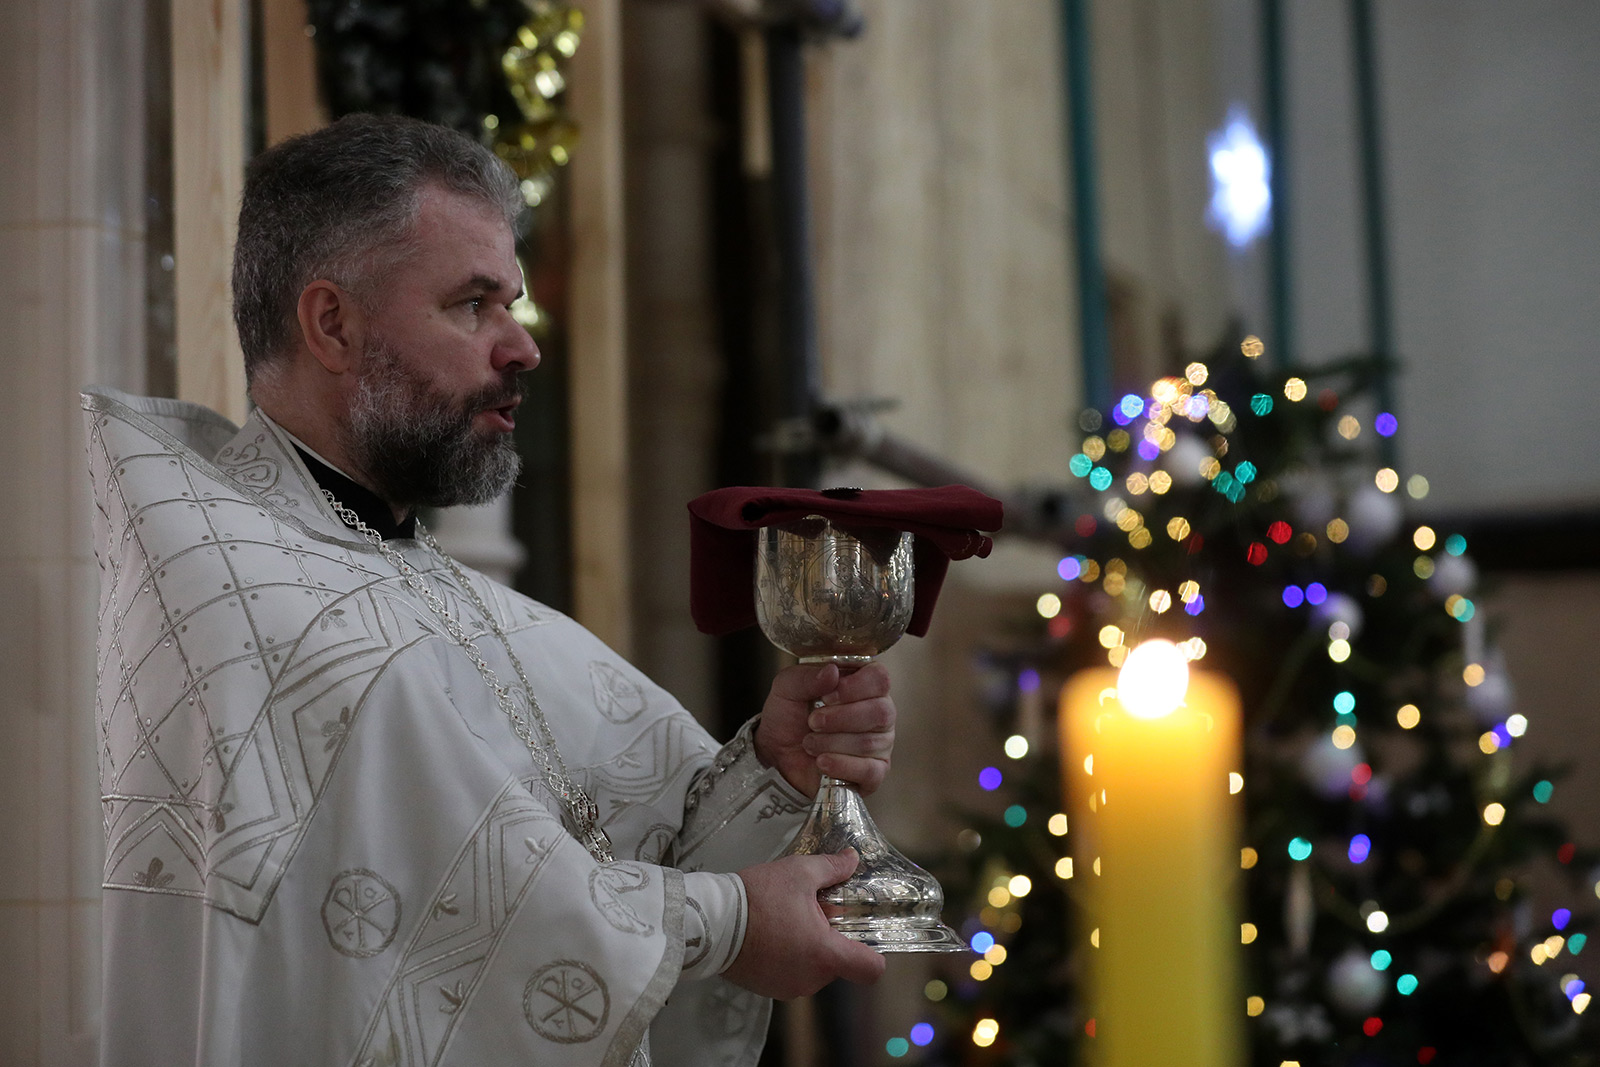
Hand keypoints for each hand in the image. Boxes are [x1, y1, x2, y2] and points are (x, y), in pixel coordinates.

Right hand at [723, 849, 885, 998]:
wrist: (709, 921)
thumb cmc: (758, 897)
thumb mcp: (799, 872)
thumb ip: (832, 868)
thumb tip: (852, 859)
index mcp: (825, 954)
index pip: (871, 969)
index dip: (873, 951)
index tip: (861, 932)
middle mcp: (811, 980)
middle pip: (838, 963)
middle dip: (829, 938)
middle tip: (810, 911)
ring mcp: (787, 988)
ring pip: (813, 968)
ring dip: (807, 948)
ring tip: (785, 920)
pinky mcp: (766, 989)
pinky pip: (789, 974)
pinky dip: (786, 958)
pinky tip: (769, 934)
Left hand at [754, 662, 895, 796]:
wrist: (777, 757)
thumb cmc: (788, 718)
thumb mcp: (786, 689)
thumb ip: (806, 677)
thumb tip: (832, 671)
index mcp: (863, 685)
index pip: (879, 678)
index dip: (854, 687)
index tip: (826, 697)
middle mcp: (879, 711)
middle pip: (880, 712)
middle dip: (840, 719)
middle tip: (813, 721)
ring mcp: (880, 743)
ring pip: (869, 742)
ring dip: (831, 743)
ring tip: (810, 743)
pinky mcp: (875, 772)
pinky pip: (869, 770)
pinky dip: (841, 765)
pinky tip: (822, 762)